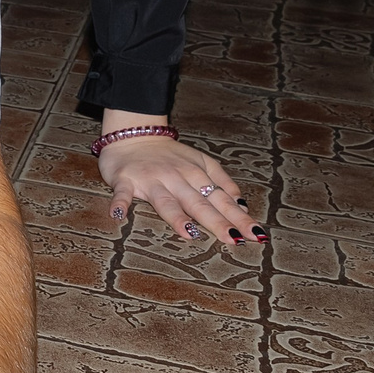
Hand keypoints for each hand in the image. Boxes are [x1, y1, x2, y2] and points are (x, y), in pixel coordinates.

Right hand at [97, 121, 263, 245]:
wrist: (133, 133)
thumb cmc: (168, 154)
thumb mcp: (200, 161)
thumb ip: (221, 180)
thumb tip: (241, 204)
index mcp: (196, 175)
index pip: (221, 199)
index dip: (238, 216)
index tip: (254, 234)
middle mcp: (176, 178)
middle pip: (198, 203)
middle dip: (216, 221)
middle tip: (232, 239)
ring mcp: (150, 180)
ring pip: (165, 201)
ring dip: (176, 216)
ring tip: (188, 233)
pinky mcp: (125, 181)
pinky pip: (122, 194)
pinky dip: (120, 204)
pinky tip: (119, 216)